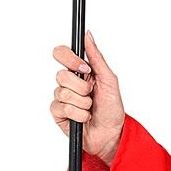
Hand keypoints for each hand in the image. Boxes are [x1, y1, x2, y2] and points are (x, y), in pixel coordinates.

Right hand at [50, 31, 124, 165]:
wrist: (111, 134)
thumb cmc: (112, 109)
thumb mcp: (110, 80)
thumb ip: (97, 57)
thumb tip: (88, 36)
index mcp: (80, 71)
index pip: (62, 54)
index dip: (69, 59)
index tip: (85, 68)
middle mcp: (69, 82)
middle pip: (61, 75)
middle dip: (82, 87)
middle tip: (91, 95)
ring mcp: (62, 98)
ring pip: (63, 92)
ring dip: (82, 103)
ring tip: (90, 109)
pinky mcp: (59, 113)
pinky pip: (62, 107)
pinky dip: (78, 114)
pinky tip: (84, 118)